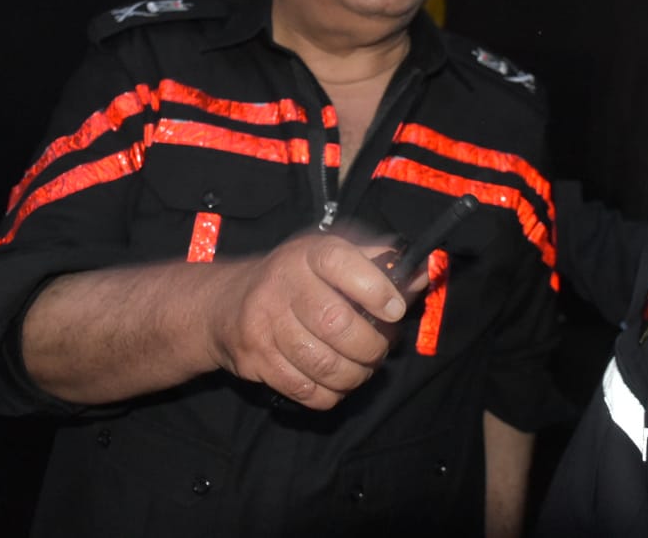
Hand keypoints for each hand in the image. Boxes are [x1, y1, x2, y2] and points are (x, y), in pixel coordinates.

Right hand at [203, 231, 407, 409]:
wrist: (225, 304)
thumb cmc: (294, 280)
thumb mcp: (331, 258)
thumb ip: (378, 265)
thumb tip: (423, 275)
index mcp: (308, 254)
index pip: (342, 264)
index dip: (375, 290)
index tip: (394, 310)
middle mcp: (283, 285)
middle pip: (337, 324)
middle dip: (371, 346)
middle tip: (380, 349)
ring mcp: (264, 324)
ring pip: (324, 363)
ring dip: (355, 375)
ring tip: (361, 367)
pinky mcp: (255, 360)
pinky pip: (306, 390)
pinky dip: (331, 393)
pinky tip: (335, 381)